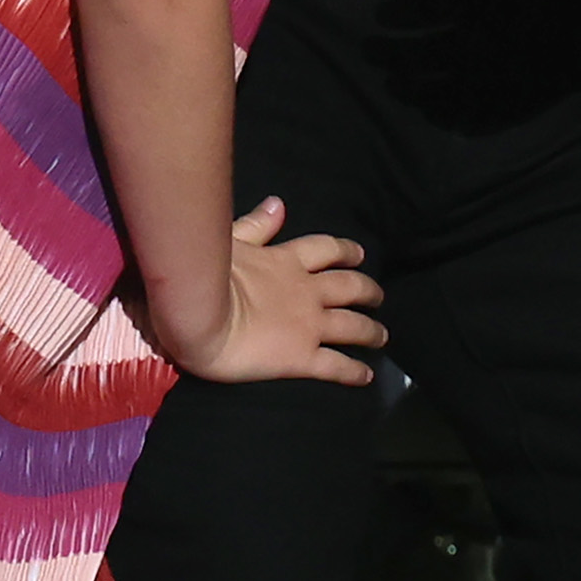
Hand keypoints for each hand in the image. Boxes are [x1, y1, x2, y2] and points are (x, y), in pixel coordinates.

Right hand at [161, 199, 386, 385]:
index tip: (358, 255)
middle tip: (379, 297)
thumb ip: (256, 225)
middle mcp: (306, 291)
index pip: (325, 250)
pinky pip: (336, 365)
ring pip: (352, 326)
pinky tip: (366, 375)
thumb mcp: (230, 240)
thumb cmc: (205, 275)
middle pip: (349, 287)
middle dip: (368, 290)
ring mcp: (308, 324)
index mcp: (286, 262)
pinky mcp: (303, 357)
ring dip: (370, 330)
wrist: (198, 314)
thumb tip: (278, 205)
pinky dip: (354, 371)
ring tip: (382, 336)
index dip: (345, 252)